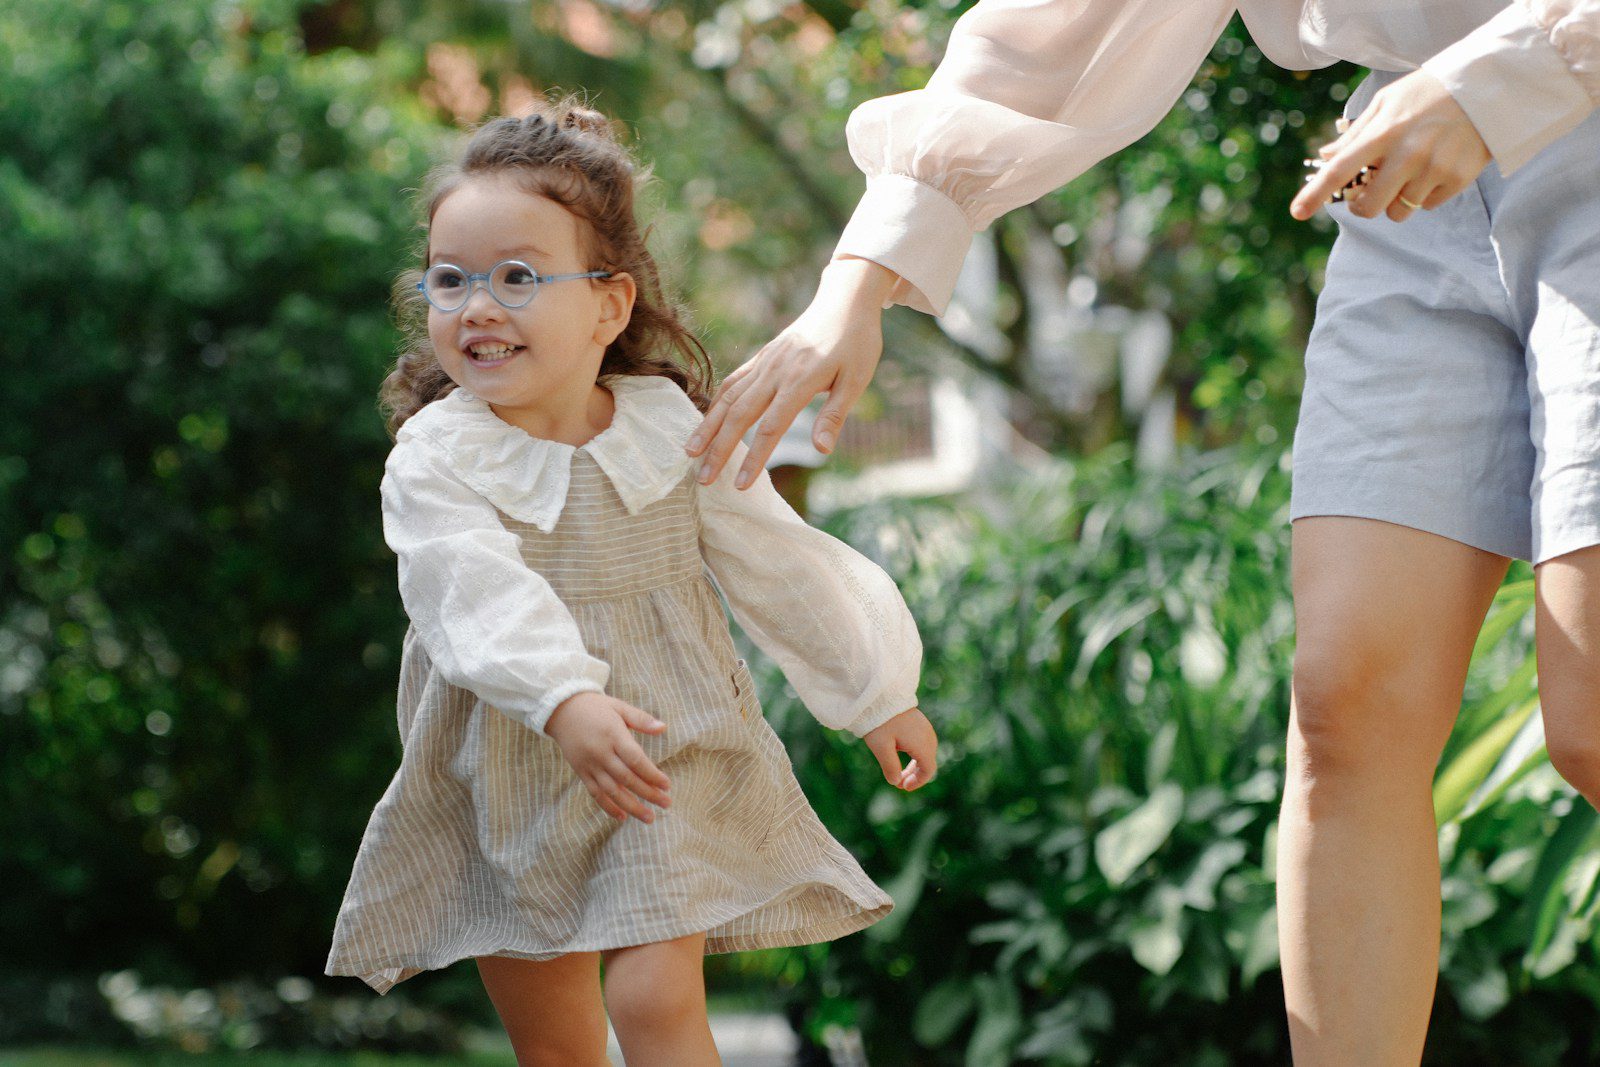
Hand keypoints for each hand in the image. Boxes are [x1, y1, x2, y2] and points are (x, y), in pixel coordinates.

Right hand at [544, 691, 671, 822]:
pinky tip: (622, 816)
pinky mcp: (580, 772)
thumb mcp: (619, 707)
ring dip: (631, 806)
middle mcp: (601, 752)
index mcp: (613, 735)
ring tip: (649, 817)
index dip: (652, 775)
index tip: (667, 785)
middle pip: (627, 778)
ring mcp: (589, 764)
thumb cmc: (596, 707)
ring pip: (611, 790)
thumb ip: (641, 719)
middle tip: (666, 803)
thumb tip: (664, 728)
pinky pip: (595, 793)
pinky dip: (608, 806)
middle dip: (648, 794)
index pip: (635, 760)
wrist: (561, 710)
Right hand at [683, 256, 894, 490]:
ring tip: (691, 452)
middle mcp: (775, 372)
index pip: (769, 428)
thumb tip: (822, 450)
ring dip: (707, 427)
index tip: (740, 485)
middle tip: (704, 480)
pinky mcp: (762, 356)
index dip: (753, 459)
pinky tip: (707, 420)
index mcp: (799, 381)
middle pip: (738, 415)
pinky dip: (716, 402)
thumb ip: (834, 415)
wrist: (844, 300)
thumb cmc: (856, 342)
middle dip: (718, 450)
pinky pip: (733, 381)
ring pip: (728, 397)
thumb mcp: (856, 380)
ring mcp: (765, 362)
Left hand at [862, 707, 937, 790]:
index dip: (918, 782)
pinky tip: (898, 753)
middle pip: (928, 762)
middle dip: (915, 775)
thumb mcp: (881, 748)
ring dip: (914, 764)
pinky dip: (914, 753)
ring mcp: (925, 727)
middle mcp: (928, 736)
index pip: (928, 770)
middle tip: (898, 782)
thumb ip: (890, 767)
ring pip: (926, 752)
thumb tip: (896, 782)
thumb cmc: (880, 721)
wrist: (880, 695)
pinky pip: (922, 742)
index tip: (903, 787)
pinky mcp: (919, 722)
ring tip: (898, 771)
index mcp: (922, 744)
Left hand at [1290, 68, 1489, 223]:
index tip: (1297, 212)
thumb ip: (1356, 133)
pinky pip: (1428, 206)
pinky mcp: (1458, 179)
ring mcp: (1434, 169)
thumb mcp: (1388, 102)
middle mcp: (1407, 154)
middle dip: (1364, 205)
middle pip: (1369, 207)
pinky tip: (1436, 169)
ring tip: (1410, 174)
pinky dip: (1426, 195)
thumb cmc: (1430, 94)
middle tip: (1369, 193)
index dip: (1315, 193)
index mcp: (1384, 133)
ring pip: (1399, 212)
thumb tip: (1326, 156)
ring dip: (1397, 201)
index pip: (1341, 169)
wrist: (1489, 87)